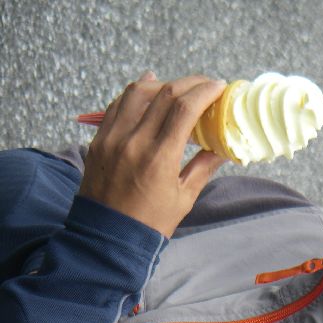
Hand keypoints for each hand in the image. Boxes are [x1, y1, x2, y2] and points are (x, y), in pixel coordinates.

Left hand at [78, 71, 227, 237]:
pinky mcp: (98, 140)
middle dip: (190, 84)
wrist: (107, 238)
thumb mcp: (184, 198)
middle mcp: (133, 141)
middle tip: (206, 85)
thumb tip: (223, 147)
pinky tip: (149, 85)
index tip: (220, 87)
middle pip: (164, 94)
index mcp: (159, 158)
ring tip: (180, 88)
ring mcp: (112, 138)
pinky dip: (136, 92)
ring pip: (137, 92)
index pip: (184, 109)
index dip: (205, 92)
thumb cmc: (151, 223)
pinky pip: (117, 105)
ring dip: (163, 84)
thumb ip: (203, 167)